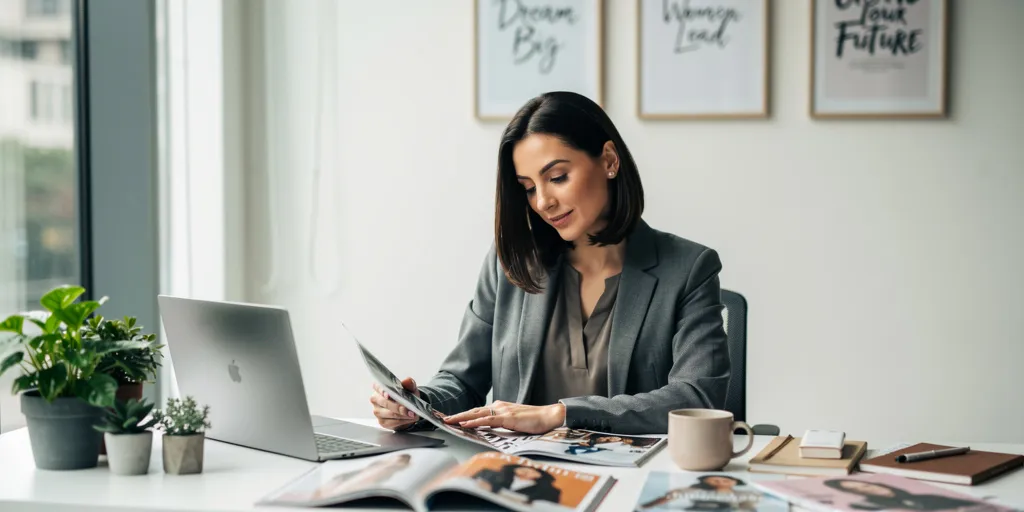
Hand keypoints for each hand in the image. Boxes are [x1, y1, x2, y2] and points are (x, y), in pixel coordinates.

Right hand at [370, 378, 419, 430]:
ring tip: (412, 414)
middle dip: (398, 407)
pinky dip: (402, 421)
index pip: (378, 388)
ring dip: (402, 415)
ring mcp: (378, 411)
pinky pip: (392, 422)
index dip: (382, 391)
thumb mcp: (410, 389)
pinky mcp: (382, 422)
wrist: (408, 409)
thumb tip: (407, 381)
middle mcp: (376, 399)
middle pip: (385, 403)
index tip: (388, 395)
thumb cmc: (406, 396)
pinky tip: (409, 418)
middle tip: (409, 409)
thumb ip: (409, 384)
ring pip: (389, 413)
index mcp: (380, 388)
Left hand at [444, 401, 564, 433]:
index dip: (463, 415)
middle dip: (457, 416)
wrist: (549, 416)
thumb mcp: (513, 423)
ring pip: (477, 414)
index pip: (477, 412)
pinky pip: (488, 420)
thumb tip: (488, 430)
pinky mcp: (508, 418)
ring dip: (461, 418)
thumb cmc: (534, 421)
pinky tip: (465, 424)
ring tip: (448, 421)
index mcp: (499, 408)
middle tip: (442, 419)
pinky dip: (474, 422)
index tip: (450, 418)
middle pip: (473, 411)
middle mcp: (498, 406)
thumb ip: (501, 424)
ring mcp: (503, 411)